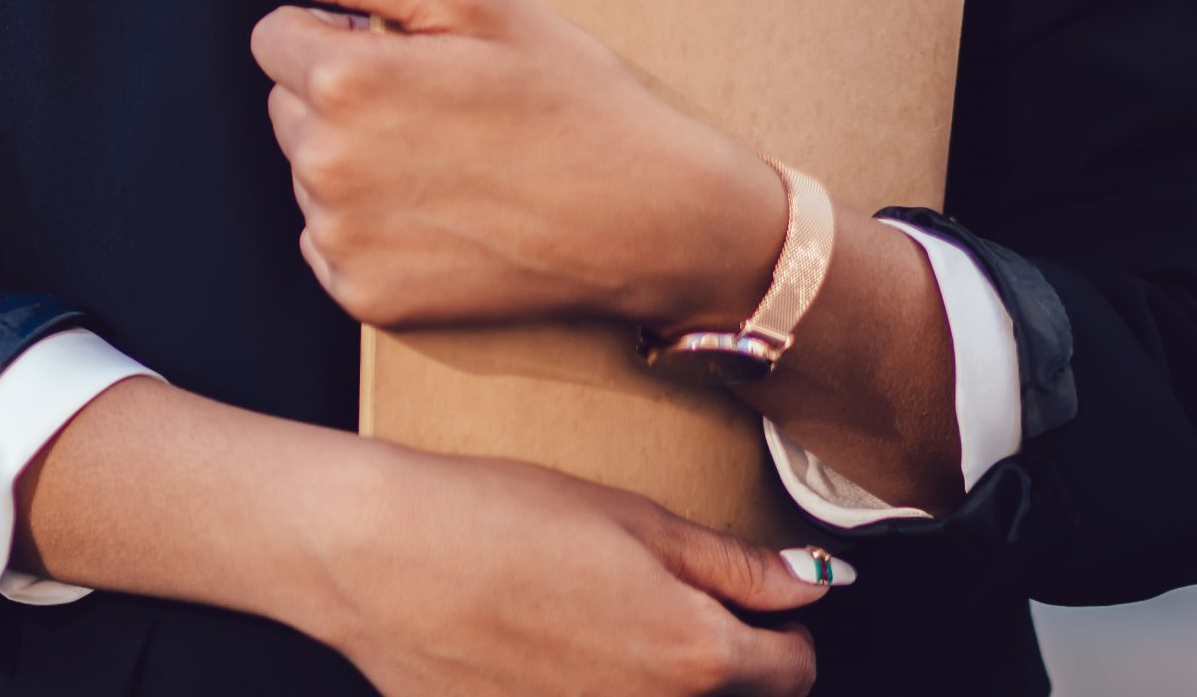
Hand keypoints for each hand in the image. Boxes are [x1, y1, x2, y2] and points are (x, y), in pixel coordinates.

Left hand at [224, 0, 783, 333]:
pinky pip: (329, 239)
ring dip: (356, 159)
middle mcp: (326, 165)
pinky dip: (370, 224)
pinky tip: (445, 212)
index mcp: (345, 79)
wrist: (648, 218)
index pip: (276, 36)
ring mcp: (343, 239)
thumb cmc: (570, 93)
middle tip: (439, 104)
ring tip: (452, 159)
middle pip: (287, 105)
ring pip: (309, 172)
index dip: (342, 33)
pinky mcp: (365, 297)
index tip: (410, 52)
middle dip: (342, 95)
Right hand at [315, 443, 836, 696]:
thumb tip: (813, 584)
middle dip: (719, 656)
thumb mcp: (631, 516)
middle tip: (661, 598)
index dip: (780, 625)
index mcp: (694, 656)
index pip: (792, 669)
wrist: (383, 557)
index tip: (753, 599)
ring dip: (651, 677)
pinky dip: (589, 685)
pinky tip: (545, 647)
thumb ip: (732, 564)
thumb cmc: (499, 517)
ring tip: (593, 619)